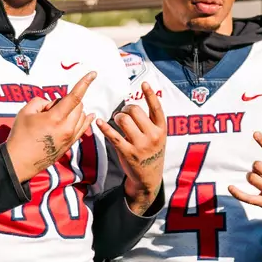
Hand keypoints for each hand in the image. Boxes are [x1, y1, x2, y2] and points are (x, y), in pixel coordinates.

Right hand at [5, 72, 96, 182]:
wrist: (20, 161)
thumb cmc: (20, 136)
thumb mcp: (26, 112)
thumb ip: (42, 101)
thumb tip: (53, 104)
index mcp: (56, 118)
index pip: (75, 97)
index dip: (85, 83)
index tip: (93, 74)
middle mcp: (67, 128)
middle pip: (79, 106)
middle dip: (68, 101)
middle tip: (50, 108)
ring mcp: (70, 137)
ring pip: (82, 116)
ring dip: (73, 110)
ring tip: (55, 117)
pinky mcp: (70, 144)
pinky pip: (83, 128)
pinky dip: (85, 120)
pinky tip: (90, 115)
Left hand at [97, 83, 165, 214]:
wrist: (149, 178)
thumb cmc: (151, 153)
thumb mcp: (158, 137)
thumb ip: (151, 123)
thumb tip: (132, 106)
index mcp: (162, 130)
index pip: (157, 108)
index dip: (150, 94)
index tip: (144, 83)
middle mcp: (153, 136)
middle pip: (135, 111)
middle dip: (126, 108)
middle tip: (124, 112)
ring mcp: (140, 145)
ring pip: (123, 120)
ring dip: (117, 117)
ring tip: (118, 120)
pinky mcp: (128, 153)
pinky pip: (113, 136)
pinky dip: (104, 127)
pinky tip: (99, 122)